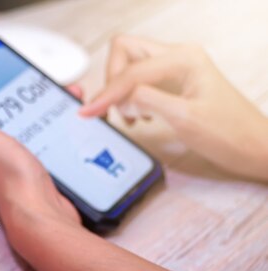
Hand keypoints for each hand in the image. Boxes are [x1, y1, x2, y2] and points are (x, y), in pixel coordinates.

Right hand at [80, 35, 267, 180]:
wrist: (254, 147)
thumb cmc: (229, 134)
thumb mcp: (184, 118)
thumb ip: (148, 100)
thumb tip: (119, 96)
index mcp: (183, 59)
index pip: (131, 70)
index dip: (107, 92)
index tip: (89, 112)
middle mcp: (178, 57)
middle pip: (125, 52)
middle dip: (111, 80)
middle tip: (110, 109)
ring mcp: (175, 69)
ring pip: (129, 65)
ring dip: (118, 90)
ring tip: (128, 116)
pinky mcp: (172, 83)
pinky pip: (138, 81)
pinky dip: (129, 97)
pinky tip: (138, 117)